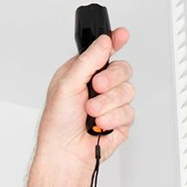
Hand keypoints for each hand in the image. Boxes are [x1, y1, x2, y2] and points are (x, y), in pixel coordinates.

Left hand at [35, 28, 135, 171]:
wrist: (65, 152)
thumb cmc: (57, 122)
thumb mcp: (67, 84)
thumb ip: (88, 61)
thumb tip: (104, 42)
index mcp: (82, 72)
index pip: (103, 51)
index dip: (115, 41)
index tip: (122, 34)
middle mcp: (97, 85)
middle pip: (122, 69)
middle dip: (111, 79)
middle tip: (96, 87)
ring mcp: (110, 102)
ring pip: (128, 91)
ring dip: (108, 103)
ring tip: (91, 112)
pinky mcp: (120, 120)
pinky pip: (129, 112)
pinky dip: (113, 119)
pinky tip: (100, 124)